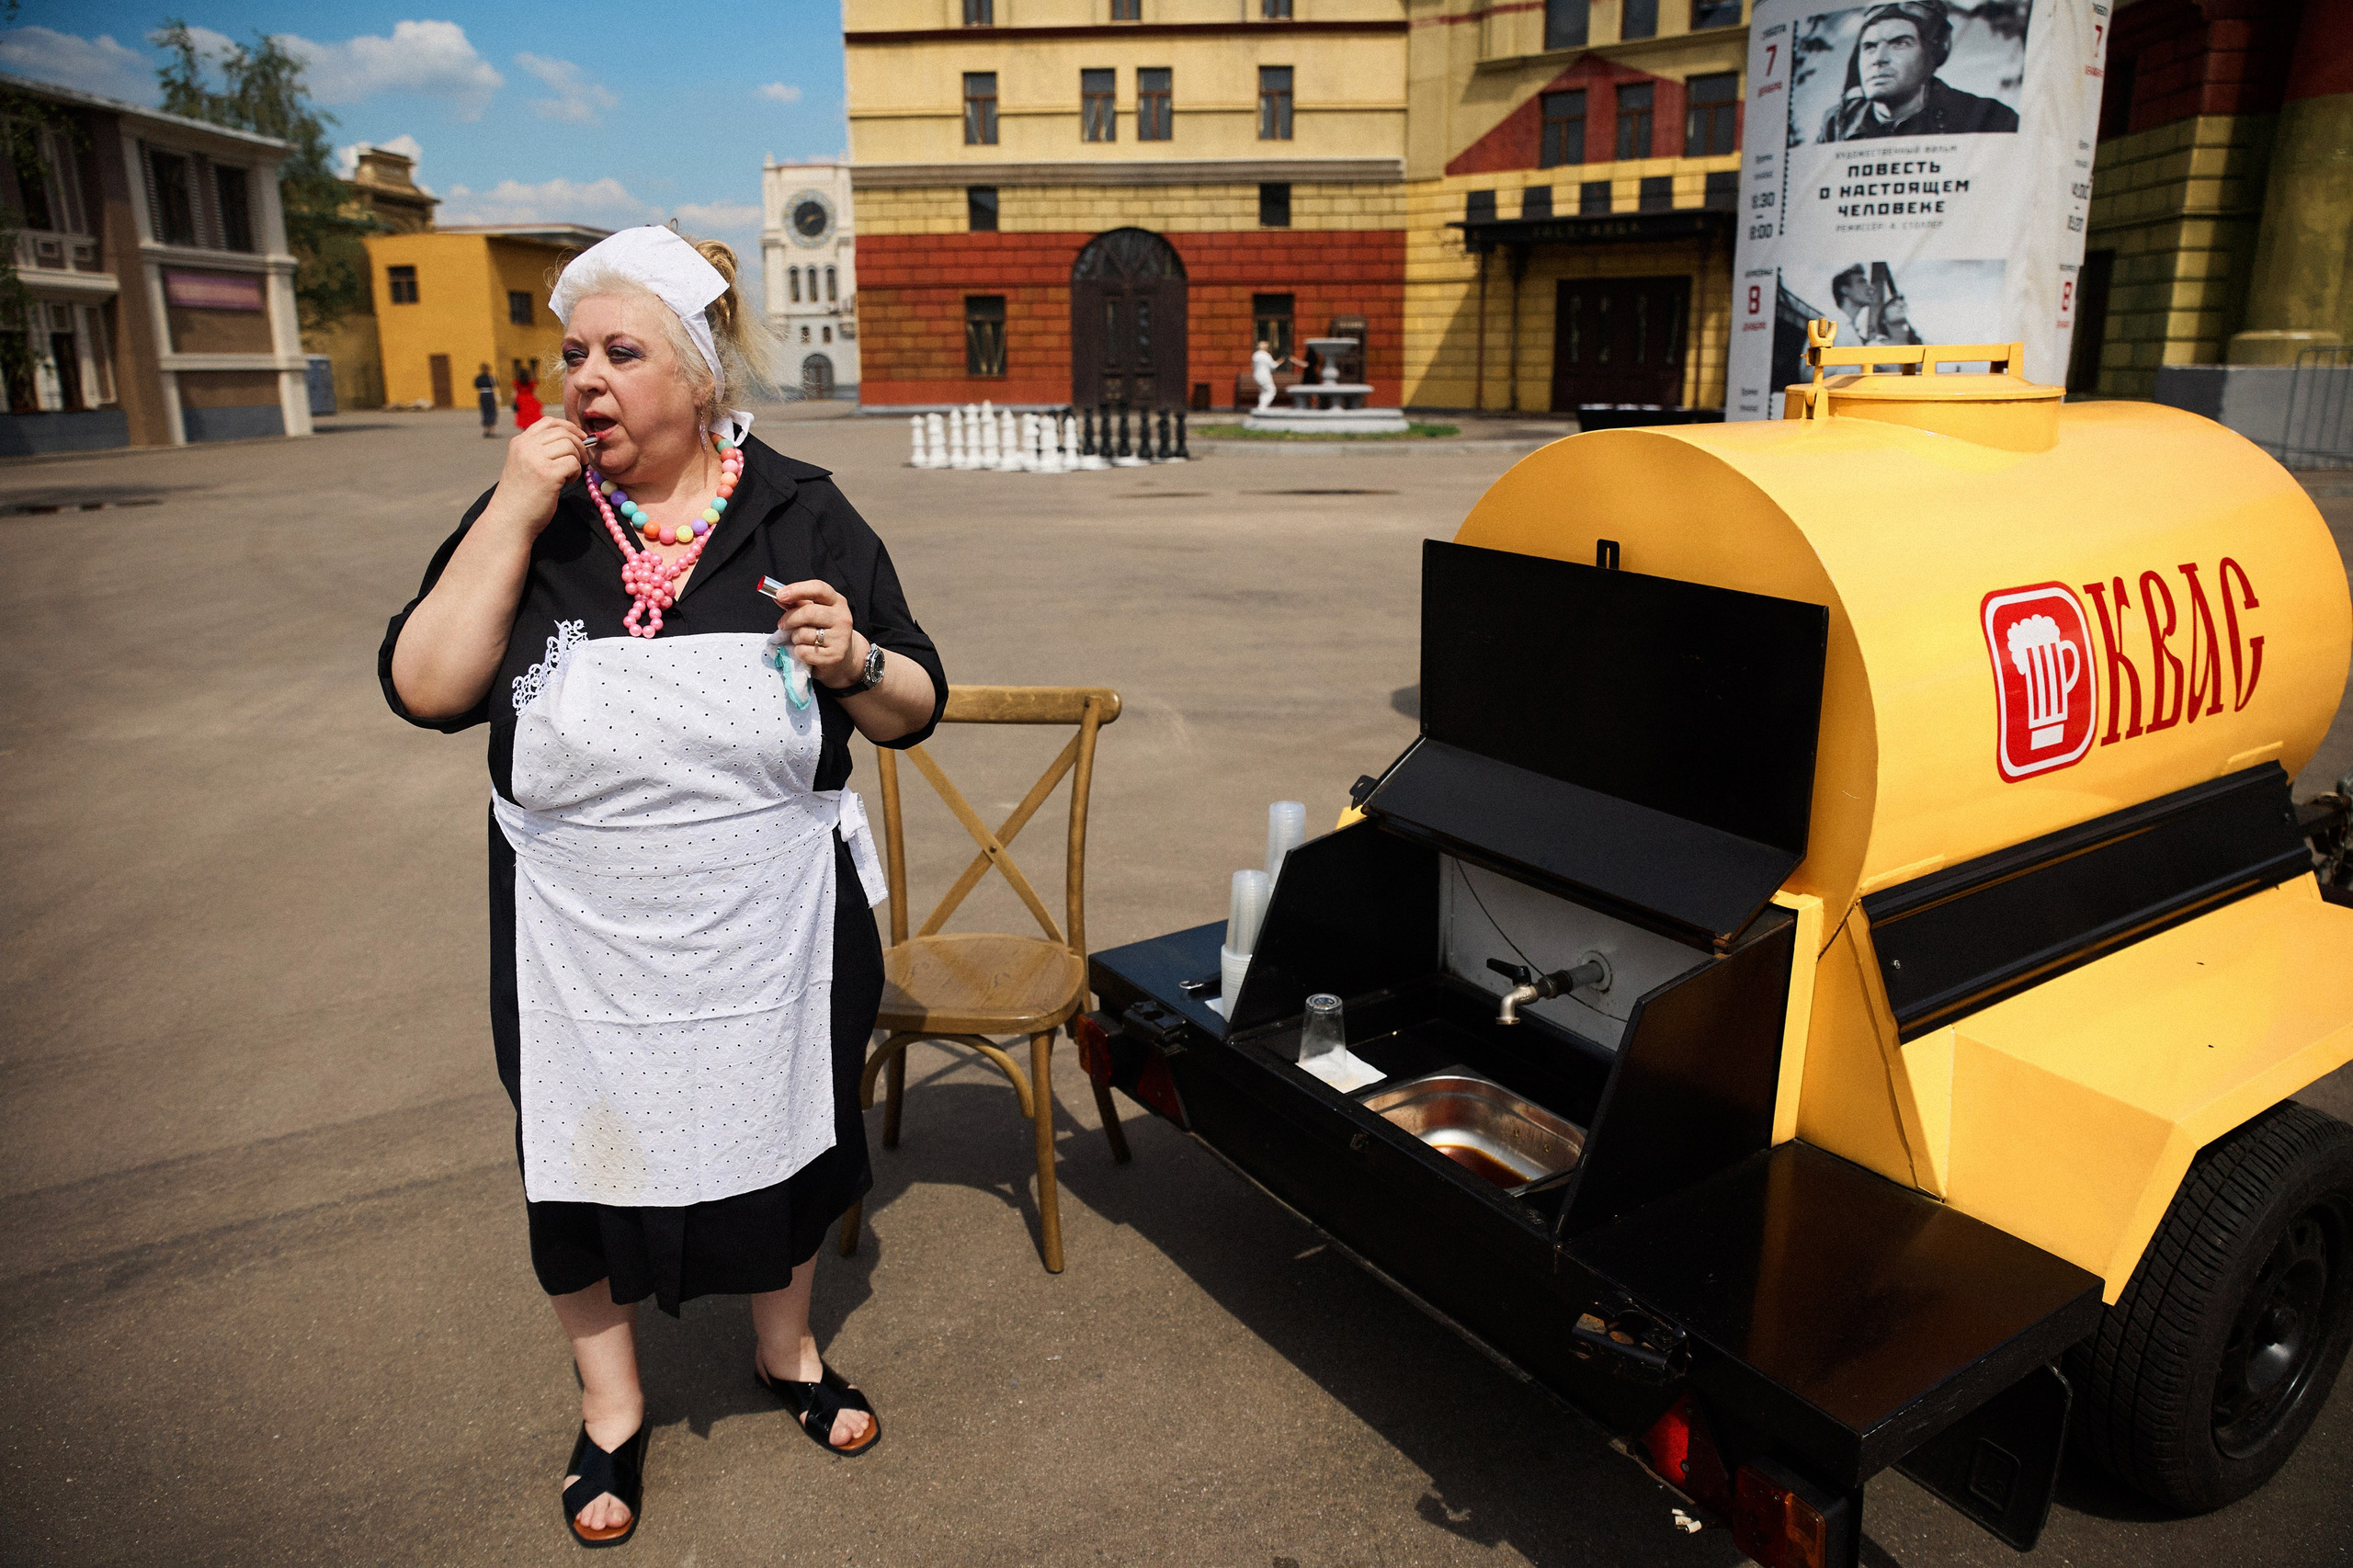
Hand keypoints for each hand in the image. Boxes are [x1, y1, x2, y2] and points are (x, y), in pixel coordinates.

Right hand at [483, 418, 590, 535]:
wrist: (510, 520)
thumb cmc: (521, 497)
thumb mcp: (524, 465)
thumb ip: (539, 451)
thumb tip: (572, 440)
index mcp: (519, 443)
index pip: (548, 422)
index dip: (568, 426)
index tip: (580, 436)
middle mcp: (526, 447)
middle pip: (563, 432)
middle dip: (579, 445)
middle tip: (582, 460)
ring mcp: (536, 459)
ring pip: (570, 446)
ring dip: (576, 460)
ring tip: (568, 476)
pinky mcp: (548, 474)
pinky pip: (573, 463)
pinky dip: (576, 473)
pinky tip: (565, 483)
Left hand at [766, 579, 861, 688]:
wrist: (843, 655)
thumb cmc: (824, 628)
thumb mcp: (815, 611)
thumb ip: (797, 603)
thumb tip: (777, 596)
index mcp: (837, 601)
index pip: (819, 589)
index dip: (797, 590)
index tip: (779, 595)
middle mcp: (842, 618)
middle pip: (808, 613)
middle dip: (789, 618)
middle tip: (782, 624)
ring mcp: (840, 638)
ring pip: (803, 634)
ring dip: (794, 637)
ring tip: (800, 639)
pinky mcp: (834, 656)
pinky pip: (803, 652)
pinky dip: (798, 652)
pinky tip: (806, 650)